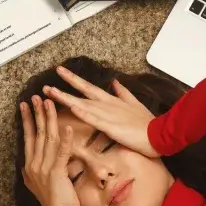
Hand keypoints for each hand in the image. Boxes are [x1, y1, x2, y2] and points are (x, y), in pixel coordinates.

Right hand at [20, 96, 80, 205]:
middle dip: (36, 113)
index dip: (27, 120)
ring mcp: (44, 168)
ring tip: (50, 103)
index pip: (28, 138)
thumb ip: (35, 170)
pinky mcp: (57, 173)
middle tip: (36, 96)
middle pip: (36, 134)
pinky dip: (65, 139)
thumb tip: (29, 162)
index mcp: (30, 165)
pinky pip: (61, 153)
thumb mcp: (38, 184)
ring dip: (49, 119)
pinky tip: (68, 127)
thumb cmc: (53, 202)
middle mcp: (34, 164)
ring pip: (47, 139)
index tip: (26, 105)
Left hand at [44, 66, 158, 157]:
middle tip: (46, 83)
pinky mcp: (111, 127)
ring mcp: (108, 114)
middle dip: (63, 86)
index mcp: (111, 101)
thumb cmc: (147, 123)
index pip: (88, 88)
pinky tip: (72, 107)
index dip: (73, 80)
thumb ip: (123, 93)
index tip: (61, 72)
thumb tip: (116, 82)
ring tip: (50, 92)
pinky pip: (94, 119)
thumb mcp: (135, 104)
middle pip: (81, 93)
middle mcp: (106, 104)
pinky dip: (83, 112)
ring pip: (82, 104)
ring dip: (65, 98)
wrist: (160, 134)